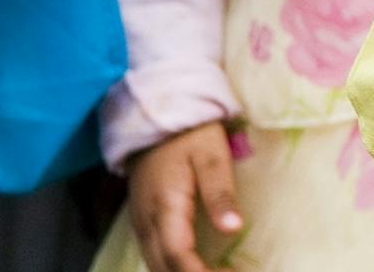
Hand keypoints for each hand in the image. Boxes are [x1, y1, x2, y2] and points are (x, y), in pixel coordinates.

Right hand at [126, 121, 242, 271]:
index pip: (179, 258)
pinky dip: (175, 268)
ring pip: (157, 266)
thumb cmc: (189, 135)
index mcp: (165, 208)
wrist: (156, 118)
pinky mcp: (143, 222)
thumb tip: (232, 229)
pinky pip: (154, 256)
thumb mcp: (212, 156)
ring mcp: (141, 224)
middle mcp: (147, 223)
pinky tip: (198, 268)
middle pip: (165, 269)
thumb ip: (220, 193)